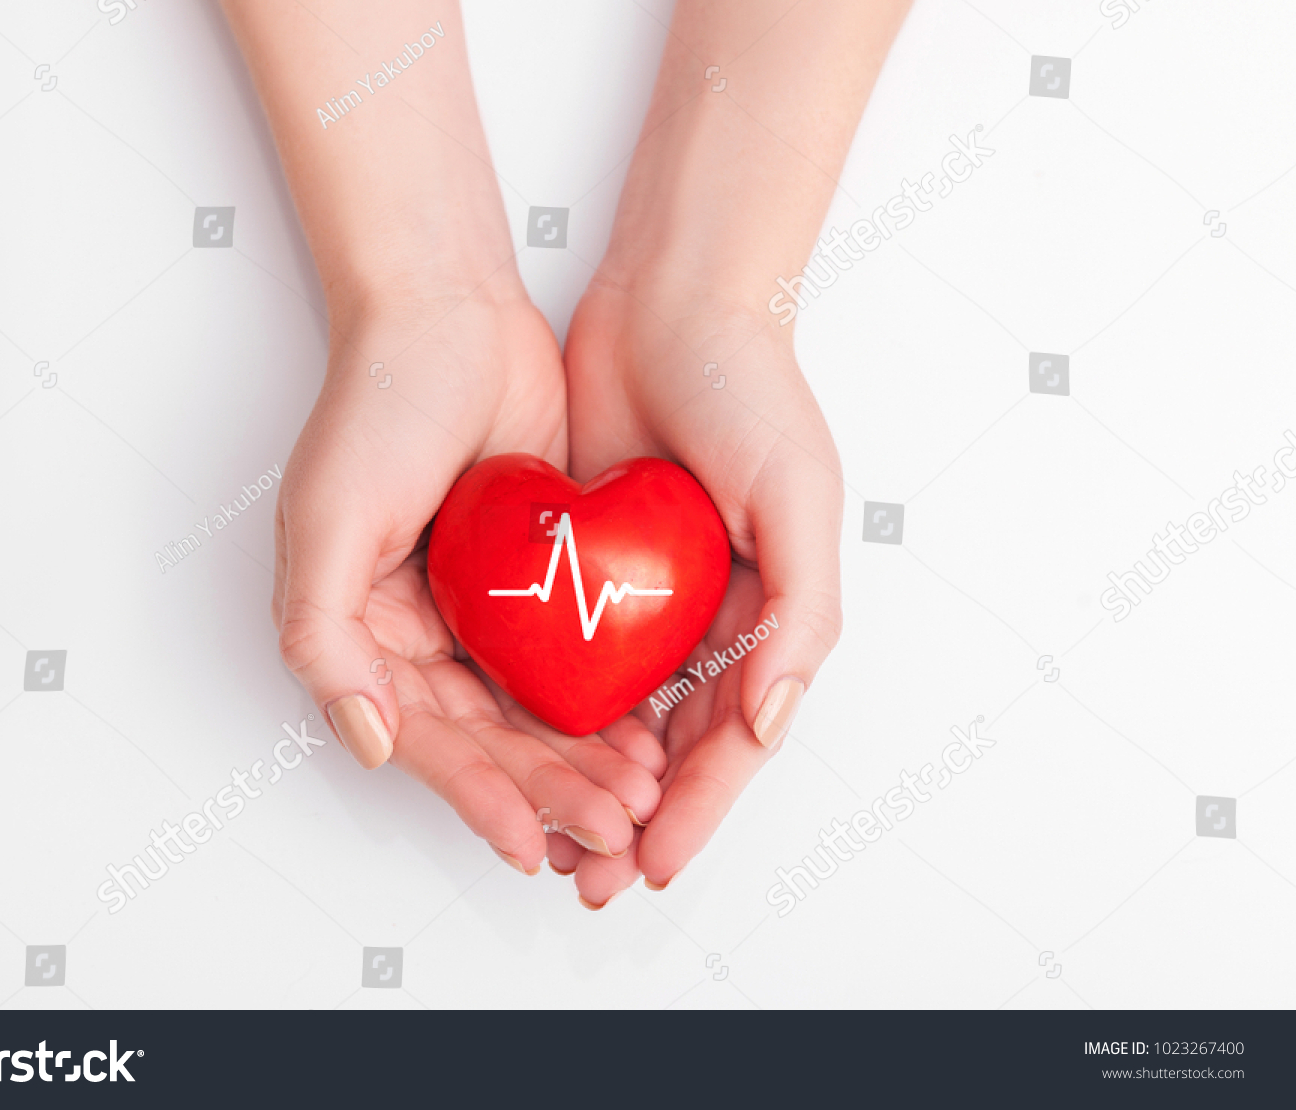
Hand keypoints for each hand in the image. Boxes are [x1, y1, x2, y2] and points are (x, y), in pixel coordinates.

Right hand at [273, 281, 659, 873]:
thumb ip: (325, 636)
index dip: (476, 796)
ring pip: (535, 710)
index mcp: (361, 633)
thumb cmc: (376, 403)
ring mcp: (479, 608)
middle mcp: (418, 633)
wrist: (449, 310)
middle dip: (548, 790)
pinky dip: (604, 701)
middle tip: (610, 829)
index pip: (424, 738)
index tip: (530, 842)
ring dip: (583, 760)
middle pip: (488, 738)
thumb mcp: (326, 519)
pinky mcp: (533, 579)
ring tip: (639, 797)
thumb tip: (364, 741)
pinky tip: (646, 733)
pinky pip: (570, 657)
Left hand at [554, 278, 843, 905]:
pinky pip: (571, 651)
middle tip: (591, 874)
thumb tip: (769, 718)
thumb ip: (799, 613)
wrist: (671, 299)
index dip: (697, 810)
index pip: (732, 739)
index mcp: (770, 615)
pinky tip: (524, 748)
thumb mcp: (798, 496)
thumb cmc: (752, 387)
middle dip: (635, 816)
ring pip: (617, 714)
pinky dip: (555, 708)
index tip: (651, 864)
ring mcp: (647, 595)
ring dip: (590, 778)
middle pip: (672, 745)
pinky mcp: (590, 563)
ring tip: (553, 834)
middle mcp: (710, 617)